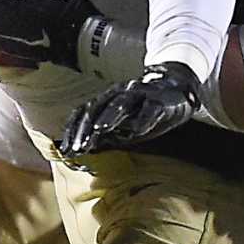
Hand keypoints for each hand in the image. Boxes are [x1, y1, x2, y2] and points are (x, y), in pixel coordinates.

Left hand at [60, 63, 202, 158]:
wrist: (177, 92)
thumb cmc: (145, 112)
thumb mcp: (122, 127)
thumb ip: (104, 136)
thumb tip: (84, 150)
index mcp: (107, 99)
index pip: (84, 112)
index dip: (73, 130)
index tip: (66, 150)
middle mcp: (120, 93)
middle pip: (98, 106)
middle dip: (86, 127)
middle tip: (79, 146)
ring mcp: (140, 94)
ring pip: (121, 102)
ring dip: (110, 115)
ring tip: (100, 128)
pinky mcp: (160, 100)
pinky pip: (150, 108)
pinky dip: (143, 119)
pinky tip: (137, 131)